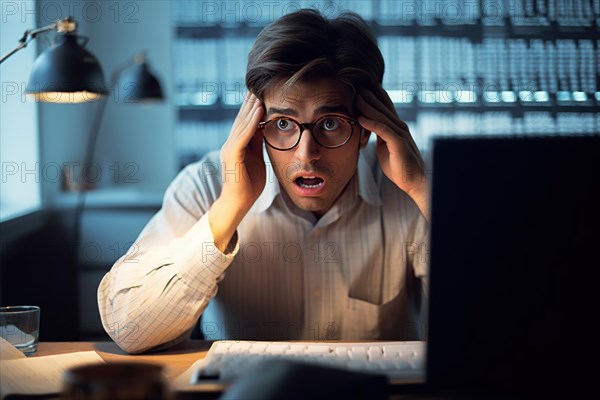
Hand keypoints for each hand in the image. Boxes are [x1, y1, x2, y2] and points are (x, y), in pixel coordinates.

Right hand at [209, 93, 264, 251]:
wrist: (238, 203)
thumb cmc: (249, 184)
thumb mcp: (258, 158)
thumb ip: (259, 143)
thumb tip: (267, 128)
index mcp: (239, 143)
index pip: (247, 120)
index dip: (254, 104)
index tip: (263, 89)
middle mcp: (232, 142)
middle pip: (243, 117)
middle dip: (251, 99)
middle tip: (260, 81)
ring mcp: (230, 148)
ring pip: (242, 123)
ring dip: (252, 106)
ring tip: (260, 90)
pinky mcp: (232, 155)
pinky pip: (242, 135)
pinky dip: (251, 122)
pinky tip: (258, 110)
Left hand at [356, 86, 428, 218]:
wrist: (414, 181)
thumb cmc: (399, 166)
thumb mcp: (386, 147)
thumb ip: (379, 135)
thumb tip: (368, 128)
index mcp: (396, 127)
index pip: (384, 107)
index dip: (374, 96)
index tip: (361, 87)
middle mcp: (400, 127)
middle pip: (382, 107)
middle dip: (369, 96)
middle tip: (357, 84)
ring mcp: (400, 134)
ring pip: (381, 116)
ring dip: (368, 106)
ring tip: (356, 97)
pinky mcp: (399, 143)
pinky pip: (383, 130)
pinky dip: (371, 123)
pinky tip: (361, 118)